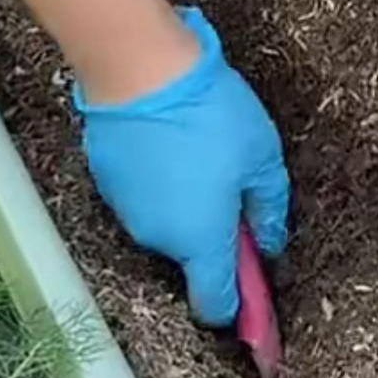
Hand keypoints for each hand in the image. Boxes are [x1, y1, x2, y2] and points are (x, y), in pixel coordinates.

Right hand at [76, 8, 289, 324]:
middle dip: (217, 236)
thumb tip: (269, 241)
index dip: (238, 308)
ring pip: (167, 225)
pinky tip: (173, 146)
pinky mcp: (108, 183)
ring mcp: (127, 211)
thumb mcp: (261, 158)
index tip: (255, 298)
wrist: (140, 70)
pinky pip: (144, 198)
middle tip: (237, 192)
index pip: (215, 303)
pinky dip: (160, 184)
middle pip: (193, 258)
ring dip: (187, 206)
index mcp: (201, 241)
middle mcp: (159, 238)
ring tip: (203, 156)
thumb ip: (268, 208)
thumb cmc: (209, 116)